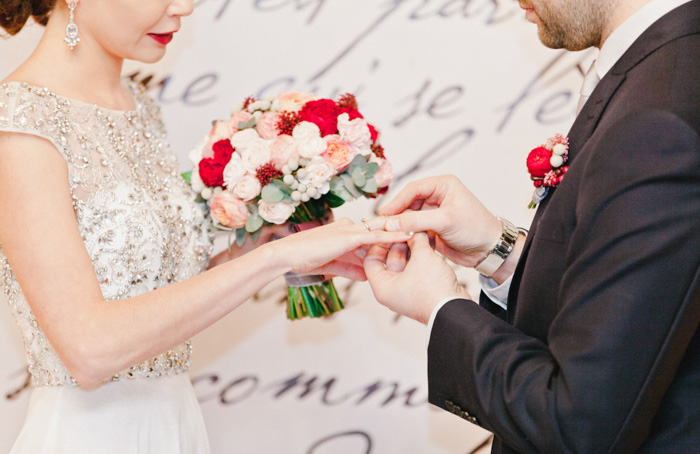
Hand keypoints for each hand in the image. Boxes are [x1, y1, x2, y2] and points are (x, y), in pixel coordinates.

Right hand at [269, 217, 412, 279]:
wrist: (288, 256)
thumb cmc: (304, 260)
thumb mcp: (333, 266)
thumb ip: (352, 269)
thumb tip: (367, 275)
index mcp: (346, 232)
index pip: (373, 235)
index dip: (391, 239)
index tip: (409, 242)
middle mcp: (350, 227)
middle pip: (381, 230)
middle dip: (400, 231)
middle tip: (423, 233)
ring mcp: (350, 230)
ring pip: (382, 229)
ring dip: (401, 231)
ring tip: (423, 230)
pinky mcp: (349, 236)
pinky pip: (375, 235)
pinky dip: (392, 236)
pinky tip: (408, 235)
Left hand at [363, 232, 470, 323]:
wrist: (455, 310)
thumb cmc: (433, 292)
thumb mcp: (422, 258)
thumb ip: (416, 240)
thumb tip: (415, 230)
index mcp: (383, 287)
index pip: (371, 260)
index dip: (379, 243)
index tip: (390, 231)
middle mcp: (392, 290)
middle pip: (389, 260)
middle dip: (399, 242)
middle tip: (408, 229)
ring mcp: (407, 290)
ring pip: (405, 263)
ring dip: (412, 248)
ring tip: (420, 232)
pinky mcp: (421, 289)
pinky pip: (416, 268)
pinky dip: (420, 256)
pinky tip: (428, 242)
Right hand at [380, 175, 501, 267]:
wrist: (489, 250)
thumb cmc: (476, 228)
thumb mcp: (446, 221)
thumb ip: (417, 220)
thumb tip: (391, 222)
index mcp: (443, 185)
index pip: (413, 189)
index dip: (397, 201)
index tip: (384, 215)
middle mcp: (437, 197)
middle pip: (408, 203)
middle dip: (396, 215)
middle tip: (382, 227)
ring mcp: (434, 213)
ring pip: (409, 217)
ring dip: (401, 226)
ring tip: (388, 236)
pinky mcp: (432, 228)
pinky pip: (414, 229)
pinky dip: (406, 235)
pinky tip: (398, 242)